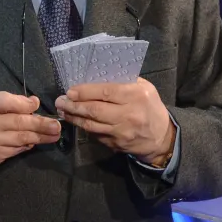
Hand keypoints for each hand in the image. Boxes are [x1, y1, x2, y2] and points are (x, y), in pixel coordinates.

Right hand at [0, 91, 61, 172]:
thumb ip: (7, 100)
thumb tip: (33, 103)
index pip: (6, 102)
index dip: (24, 104)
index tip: (37, 104)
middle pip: (17, 122)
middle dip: (40, 124)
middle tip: (56, 125)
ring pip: (20, 138)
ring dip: (40, 137)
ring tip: (54, 134)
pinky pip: (16, 150)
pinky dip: (28, 145)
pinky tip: (36, 141)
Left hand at [55, 78, 174, 162]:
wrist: (162, 138)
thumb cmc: (151, 107)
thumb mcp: (145, 89)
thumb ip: (124, 82)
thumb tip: (96, 77)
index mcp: (136, 96)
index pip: (105, 92)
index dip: (85, 92)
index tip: (70, 91)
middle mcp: (129, 114)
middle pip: (94, 110)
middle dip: (74, 105)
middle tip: (60, 101)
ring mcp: (122, 132)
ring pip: (91, 125)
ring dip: (73, 118)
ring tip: (63, 110)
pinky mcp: (116, 144)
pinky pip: (95, 135)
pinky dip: (84, 127)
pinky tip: (76, 121)